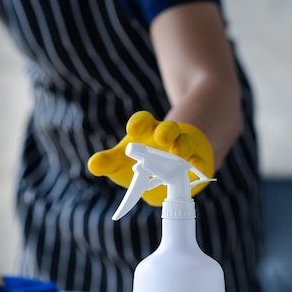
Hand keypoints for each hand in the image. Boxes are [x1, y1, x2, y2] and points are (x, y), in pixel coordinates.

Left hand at [88, 110, 213, 205]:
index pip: (142, 121)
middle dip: (165, 130)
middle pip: (167, 127)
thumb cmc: (140, 160)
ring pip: (184, 142)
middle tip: (161, 137)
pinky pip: (198, 160)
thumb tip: (93, 165)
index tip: (133, 130)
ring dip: (182, 146)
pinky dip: (197, 162)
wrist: (167, 169)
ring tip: (178, 153)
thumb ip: (108, 162)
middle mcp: (165, 136)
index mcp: (145, 131)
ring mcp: (182, 147)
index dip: (139, 123)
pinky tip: (196, 166)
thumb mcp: (121, 161)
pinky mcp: (194, 161)